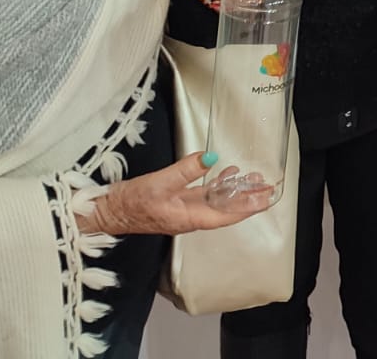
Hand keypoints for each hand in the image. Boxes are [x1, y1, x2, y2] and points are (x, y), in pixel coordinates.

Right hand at [77, 152, 272, 235]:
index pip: (227, 215)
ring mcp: (184, 209)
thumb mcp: (160, 183)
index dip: (248, 208)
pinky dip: (216, 184)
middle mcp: (191, 216)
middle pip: (226, 209)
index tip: (266, 199)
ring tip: (252, 177)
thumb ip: (186, 171)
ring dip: (234, 190)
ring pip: (216, 201)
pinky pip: (203, 194)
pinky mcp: (176, 200)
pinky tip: (224, 173)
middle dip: (247, 198)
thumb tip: (211, 158)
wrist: (108, 211)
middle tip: (267, 186)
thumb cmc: (131, 202)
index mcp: (190, 217)